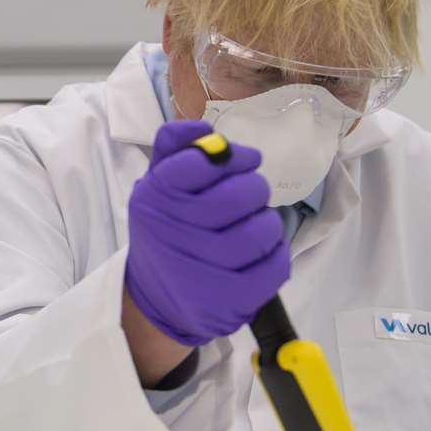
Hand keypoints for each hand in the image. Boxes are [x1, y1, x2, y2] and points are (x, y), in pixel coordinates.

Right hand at [123, 120, 288, 346]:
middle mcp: (174, 231)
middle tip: (249, 196)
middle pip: (241, 194)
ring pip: (263, 230)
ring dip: (267, 224)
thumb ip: (175, 147)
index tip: (243, 161)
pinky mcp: (228, 301)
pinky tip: (260, 255)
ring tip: (253, 227)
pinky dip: (276, 255)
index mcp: (155, 196)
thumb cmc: (165, 228)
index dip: (233, 157)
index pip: (202, 160)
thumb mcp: (156, 183)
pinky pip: (275, 266)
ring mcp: (202, 270)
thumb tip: (205, 130)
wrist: (154, 298)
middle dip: (254, 189)